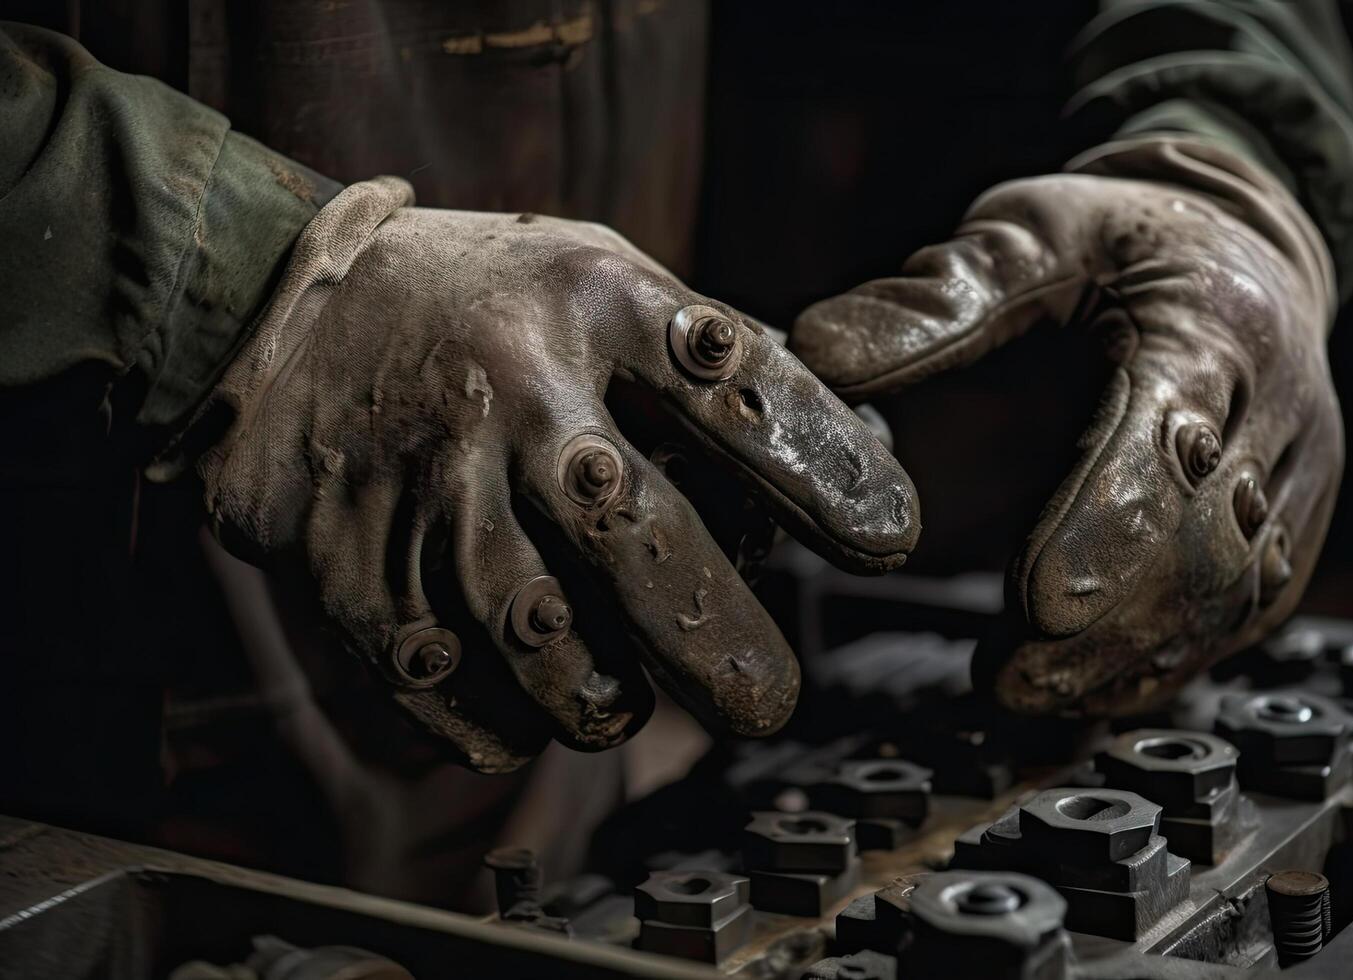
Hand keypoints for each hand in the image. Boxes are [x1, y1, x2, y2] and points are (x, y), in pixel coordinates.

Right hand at [198, 177, 917, 769]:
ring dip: (605, 696)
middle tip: (768, 700)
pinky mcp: (355, 568)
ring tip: (626, 698)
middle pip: (639, 536)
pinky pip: (455, 690)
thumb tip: (843, 465)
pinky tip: (526, 700)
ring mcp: (428, 482)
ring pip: (544, 642)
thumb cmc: (484, 305)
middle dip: (720, 639)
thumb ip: (705, 363)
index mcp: (593, 302)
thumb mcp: (596, 275)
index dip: (825, 467)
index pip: (735, 386)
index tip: (888, 536)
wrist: (282, 314)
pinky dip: (509, 721)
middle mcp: (513, 390)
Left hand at [792, 138, 1340, 715]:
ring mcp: (1290, 473)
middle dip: (1107, 624)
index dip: (1103, 525)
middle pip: (1206, 541)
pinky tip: (1092, 690)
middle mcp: (1273, 409)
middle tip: (1011, 677)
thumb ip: (936, 296)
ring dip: (1130, 657)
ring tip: (1031, 692)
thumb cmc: (1119, 241)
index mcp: (1209, 325)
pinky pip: (1249, 608)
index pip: (1167, 440)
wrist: (1237, 242)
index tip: (1034, 601)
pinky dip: (1167, 658)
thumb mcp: (1028, 230)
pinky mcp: (1290, 521)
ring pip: (1233, 592)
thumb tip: (820, 352)